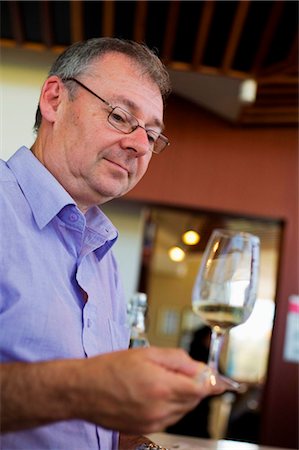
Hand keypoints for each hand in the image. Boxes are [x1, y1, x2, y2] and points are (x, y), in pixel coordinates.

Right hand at [74, 346, 227, 432]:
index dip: (212, 382)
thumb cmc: (110, 369)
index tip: (222, 381)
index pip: (201, 388)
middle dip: (195, 385)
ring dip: (182, 395)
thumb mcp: (147, 353)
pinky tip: (155, 392)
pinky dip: (170, 405)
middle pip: (194, 399)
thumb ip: (177, 359)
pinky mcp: (145, 429)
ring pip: (183, 409)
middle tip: (184, 371)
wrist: (84, 390)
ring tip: (162, 379)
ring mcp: (153, 422)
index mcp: (162, 387)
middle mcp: (160, 409)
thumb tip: (198, 367)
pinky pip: (169, 418)